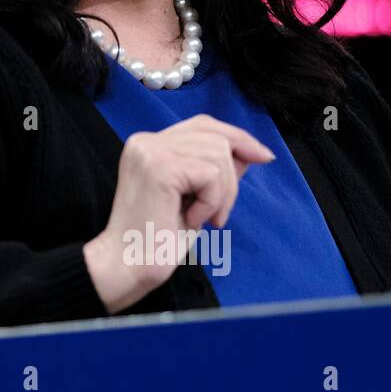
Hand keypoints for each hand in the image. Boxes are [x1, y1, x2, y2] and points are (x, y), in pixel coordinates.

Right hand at [83, 114, 275, 312]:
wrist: (128, 266)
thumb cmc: (158, 239)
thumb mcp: (194, 198)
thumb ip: (215, 171)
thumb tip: (250, 151)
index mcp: (148, 146)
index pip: (202, 125)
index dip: (236, 137)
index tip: (262, 156)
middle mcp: (145, 142)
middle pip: (215, 136)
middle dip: (231, 176)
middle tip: (219, 215)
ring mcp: (150, 152)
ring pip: (217, 153)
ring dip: (222, 193)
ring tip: (204, 219)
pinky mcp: (160, 168)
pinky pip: (210, 175)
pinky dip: (211, 201)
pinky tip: (192, 220)